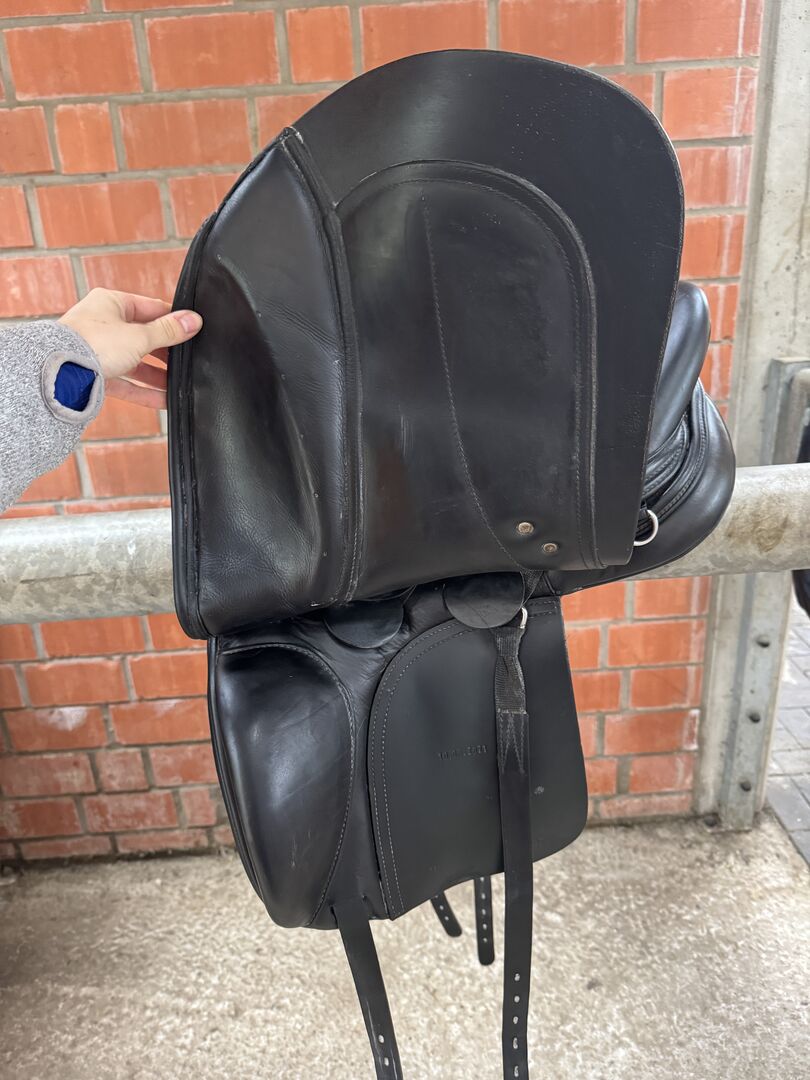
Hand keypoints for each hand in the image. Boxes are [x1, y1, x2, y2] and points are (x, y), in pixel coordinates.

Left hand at [59, 287, 202, 409]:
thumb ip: (169, 331)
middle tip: (188, 361)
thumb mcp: (140, 335)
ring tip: (180, 385)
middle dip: (166, 353)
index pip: (150, 308)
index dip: (173, 320)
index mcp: (111, 303)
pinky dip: (144, 391)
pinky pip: (126, 383)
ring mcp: (98, 351)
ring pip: (136, 363)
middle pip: (144, 338)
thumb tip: (194, 320)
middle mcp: (103, 324)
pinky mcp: (95, 375)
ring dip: (157, 375)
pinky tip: (164, 400)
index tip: (193, 330)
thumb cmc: (92, 344)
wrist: (59, 374)